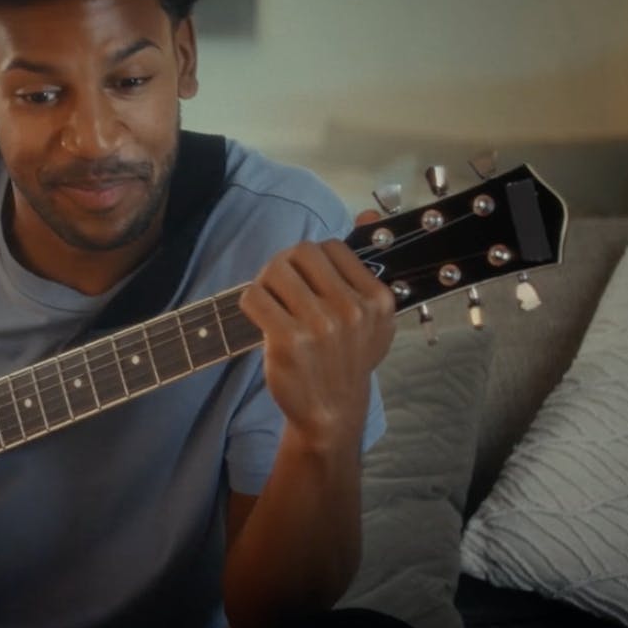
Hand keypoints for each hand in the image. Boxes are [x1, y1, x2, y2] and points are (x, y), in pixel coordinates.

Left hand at [238, 210, 394, 448]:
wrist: (332, 413)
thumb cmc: (347, 361)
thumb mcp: (374, 319)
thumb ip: (367, 267)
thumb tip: (367, 214)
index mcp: (376, 300)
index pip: (333, 248)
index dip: (312, 261)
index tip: (307, 283)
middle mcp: (352, 310)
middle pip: (302, 252)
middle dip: (285, 265)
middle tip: (281, 287)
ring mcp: (320, 326)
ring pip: (276, 270)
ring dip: (266, 283)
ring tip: (272, 303)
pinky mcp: (288, 340)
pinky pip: (254, 296)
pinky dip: (251, 302)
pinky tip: (261, 318)